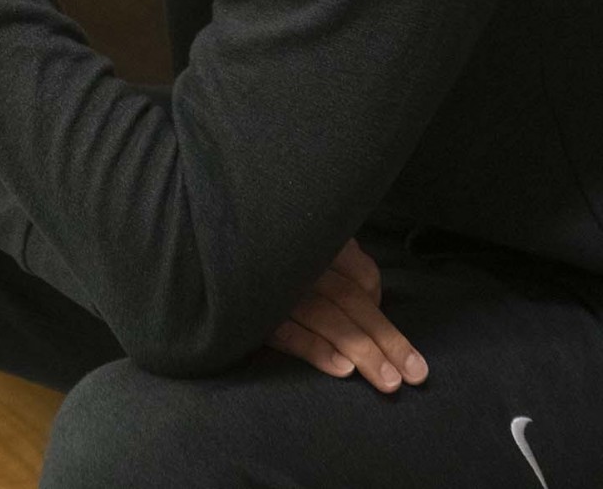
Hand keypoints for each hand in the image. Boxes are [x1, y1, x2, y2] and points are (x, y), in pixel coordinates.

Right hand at [264, 238, 428, 393]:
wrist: (212, 266)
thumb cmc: (273, 265)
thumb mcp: (311, 254)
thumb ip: (341, 269)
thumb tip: (373, 296)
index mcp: (319, 245)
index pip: (363, 273)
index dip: (382, 306)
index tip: (398, 342)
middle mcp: (301, 263)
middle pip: (352, 302)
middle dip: (387, 340)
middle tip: (415, 376)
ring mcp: (278, 288)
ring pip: (329, 318)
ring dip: (362, 350)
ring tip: (389, 382)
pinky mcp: (255, 315)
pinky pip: (289, 332)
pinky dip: (316, 350)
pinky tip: (342, 371)